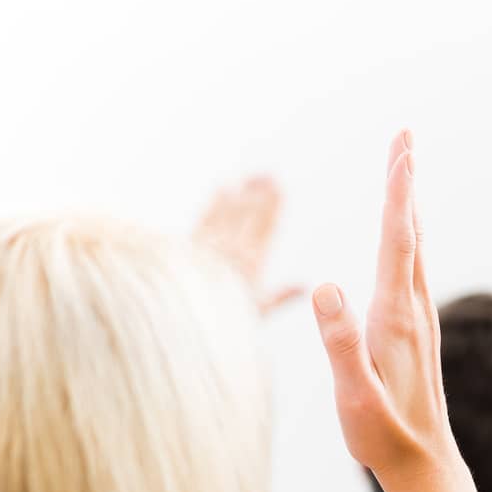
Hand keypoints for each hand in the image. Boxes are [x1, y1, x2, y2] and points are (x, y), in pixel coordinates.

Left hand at [194, 175, 301, 313]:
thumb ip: (282, 296)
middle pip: (249, 212)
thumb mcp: (259, 311)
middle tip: (269, 175)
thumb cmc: (224, 315)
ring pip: (230, 209)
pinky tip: (223, 189)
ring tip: (251, 178)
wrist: (186, 311)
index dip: (273, 205)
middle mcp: (233, 246)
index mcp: (253, 261)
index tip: (279, 187)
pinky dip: (217, 200)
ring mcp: (211, 241)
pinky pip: (209, 214)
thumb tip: (305, 287)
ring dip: (242, 192)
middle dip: (260, 193)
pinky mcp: (193, 241)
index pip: (266, 225)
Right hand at [311, 132, 456, 486]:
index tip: (403, 150)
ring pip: (414, 251)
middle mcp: (414, 313)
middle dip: (405, 184)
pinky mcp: (415, 334)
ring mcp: (418, 322)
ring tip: (403, 171)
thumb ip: (340, 344)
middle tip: (404, 137)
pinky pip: (412, 272)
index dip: (398, 194)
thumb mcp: (354, 395)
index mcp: (396, 318)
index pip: (398, 242)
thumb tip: (327, 287)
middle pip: (411, 235)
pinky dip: (407, 240)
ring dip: (407, 208)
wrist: (425, 466)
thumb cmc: (384, 436)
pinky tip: (405, 238)